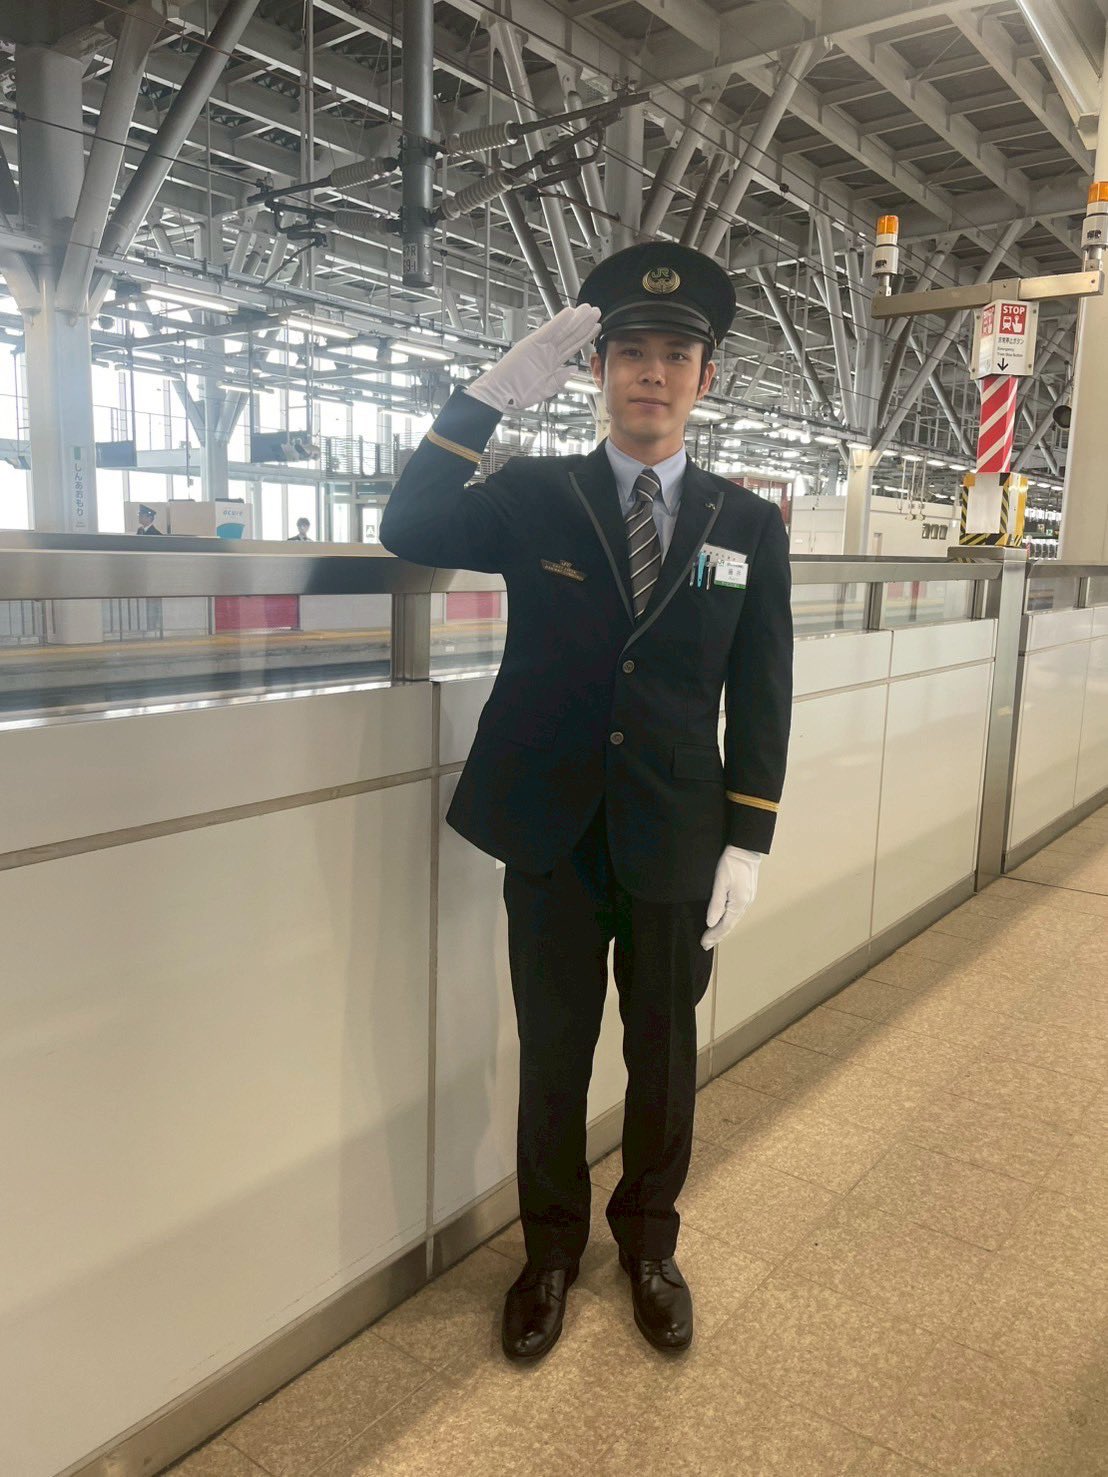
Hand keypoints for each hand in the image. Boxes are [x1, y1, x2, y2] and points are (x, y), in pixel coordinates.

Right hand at [464, 303, 600, 412]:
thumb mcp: (545, 389)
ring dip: (576, 319)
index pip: (572, 346)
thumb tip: (573, 370)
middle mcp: (547, 352)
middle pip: (570, 335)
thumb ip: (560, 379)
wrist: (501, 395)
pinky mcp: (532, 344)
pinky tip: (570, 313)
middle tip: (597, 311)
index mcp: (551, 362)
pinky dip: (559, 322)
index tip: (596, 327)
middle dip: (584, 324)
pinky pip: (548, 331)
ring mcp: (540, 347)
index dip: (585, 336)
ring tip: (588, 309)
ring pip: (562, 331)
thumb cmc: (518, 393)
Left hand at [701, 847, 762, 949]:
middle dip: (718, 935)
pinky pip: (736, 912)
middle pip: (730, 924)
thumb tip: (711, 923)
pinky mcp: (747, 893)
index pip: (724, 925)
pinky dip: (728, 919)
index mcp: (739, 904)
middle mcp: (745, 904)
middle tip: (706, 944)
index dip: (713, 936)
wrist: (745, 848)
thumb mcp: (720, 883)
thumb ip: (716, 904)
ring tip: (713, 936)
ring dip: (723, 928)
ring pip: (734, 919)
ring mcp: (748, 898)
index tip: (703, 944)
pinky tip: (723, 920)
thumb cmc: (731, 864)